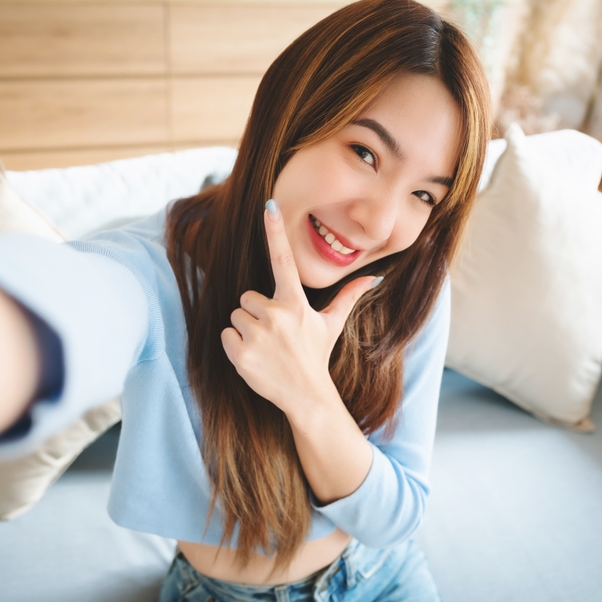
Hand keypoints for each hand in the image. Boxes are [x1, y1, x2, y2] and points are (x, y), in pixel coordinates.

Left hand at [220, 201, 377, 424]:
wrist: (306, 396)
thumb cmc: (316, 356)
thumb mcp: (332, 324)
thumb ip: (348, 296)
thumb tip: (375, 277)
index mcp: (295, 303)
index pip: (284, 260)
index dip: (276, 231)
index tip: (269, 205)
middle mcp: (276, 315)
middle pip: (247, 297)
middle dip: (256, 313)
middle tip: (275, 334)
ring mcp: (258, 334)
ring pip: (235, 316)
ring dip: (245, 330)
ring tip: (266, 347)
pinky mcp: (241, 353)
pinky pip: (226, 335)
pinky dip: (235, 346)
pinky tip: (255, 358)